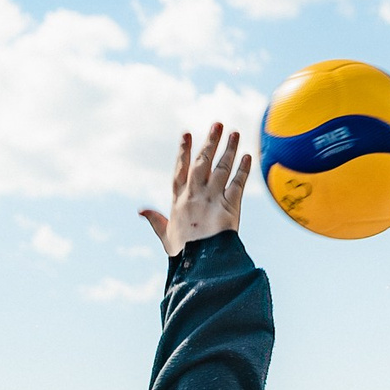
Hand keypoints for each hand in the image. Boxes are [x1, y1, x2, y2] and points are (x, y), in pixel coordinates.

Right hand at [139, 124, 248, 255]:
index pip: (180, 170)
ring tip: (236, 133)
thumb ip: (156, 221)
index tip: (186, 134)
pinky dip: (243, 170)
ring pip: (221, 168)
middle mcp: (195, 196)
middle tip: (217, 124)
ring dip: (230, 149)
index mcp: (179, 202)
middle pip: (203, 163)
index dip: (183, 152)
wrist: (202, 265)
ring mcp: (212, 200)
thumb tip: (141, 211)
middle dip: (210, 142)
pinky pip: (237, 184)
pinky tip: (248, 157)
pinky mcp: (229, 207)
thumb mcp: (166, 238)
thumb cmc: (184, 255)